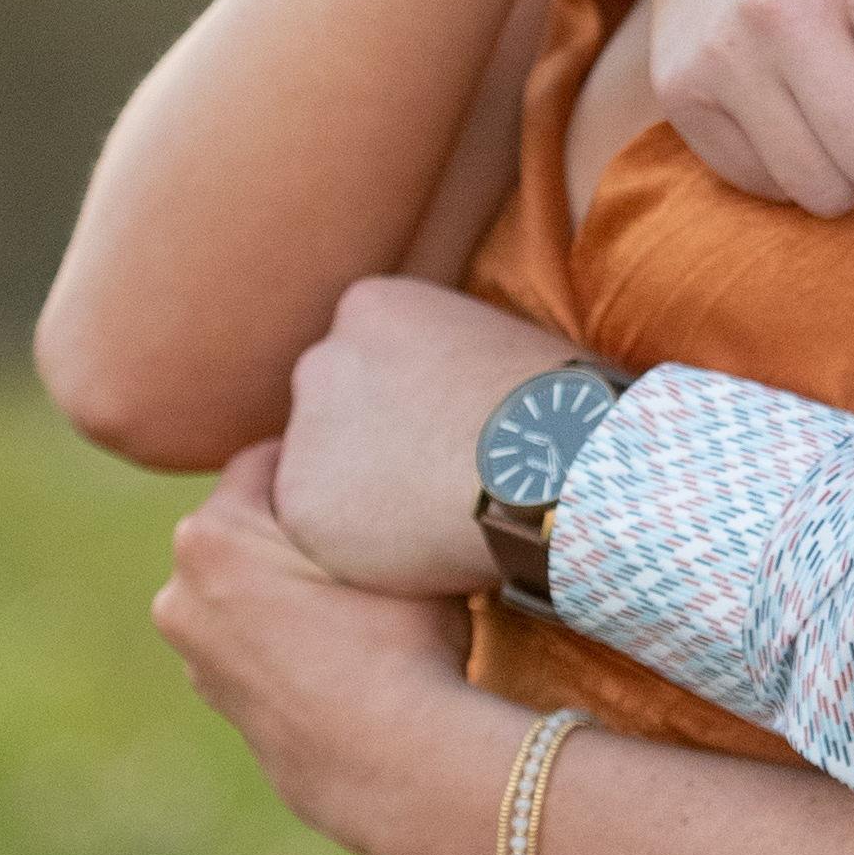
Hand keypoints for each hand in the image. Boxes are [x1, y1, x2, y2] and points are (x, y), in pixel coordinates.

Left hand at [152, 446, 497, 854]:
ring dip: (284, 579)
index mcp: (210, 536)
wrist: (391, 762)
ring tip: (355, 594)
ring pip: (244, 584)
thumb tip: (386, 466)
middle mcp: (181, 591)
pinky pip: (251, 637)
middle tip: (365, 527)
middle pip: (246, 523)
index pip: (265, 460)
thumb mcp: (390, 540)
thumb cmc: (397, 641)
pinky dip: (284, 631)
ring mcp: (194, 654)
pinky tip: (341, 645)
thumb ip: (366, 496)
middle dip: (295, 521)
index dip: (322, 455)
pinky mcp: (218, 699)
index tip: (365, 463)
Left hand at [280, 275, 567, 591]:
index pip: (365, 355)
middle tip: (431, 475)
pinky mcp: (300, 503)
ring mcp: (306, 432)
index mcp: (371, 307)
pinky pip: (323, 530)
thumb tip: (459, 392)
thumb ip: (449, 358)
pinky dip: (360, 547)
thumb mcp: (496, 340)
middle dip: (370, 441)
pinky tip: (419, 543)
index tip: (441, 429)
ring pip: (322, 471)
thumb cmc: (553, 403)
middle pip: (332, 407)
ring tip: (435, 513)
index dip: (405, 400)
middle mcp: (322, 360)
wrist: (549, 461)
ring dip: (364, 494)